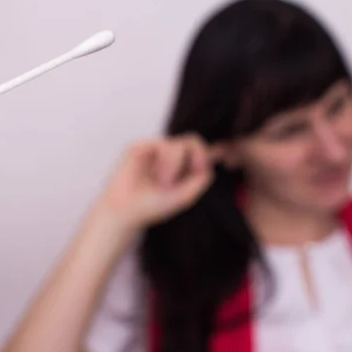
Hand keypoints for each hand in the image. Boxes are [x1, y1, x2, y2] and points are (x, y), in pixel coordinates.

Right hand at [92, 134, 216, 230]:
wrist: (126, 210)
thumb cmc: (153, 206)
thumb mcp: (186, 195)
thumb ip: (202, 176)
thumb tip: (211, 158)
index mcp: (181, 168)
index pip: (200, 151)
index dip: (213, 149)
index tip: (225, 154)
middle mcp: (169, 157)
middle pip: (193, 141)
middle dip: (197, 155)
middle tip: (197, 168)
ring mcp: (154, 150)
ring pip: (178, 143)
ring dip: (176, 164)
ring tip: (164, 183)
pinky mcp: (140, 146)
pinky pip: (162, 143)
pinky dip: (165, 160)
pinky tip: (157, 176)